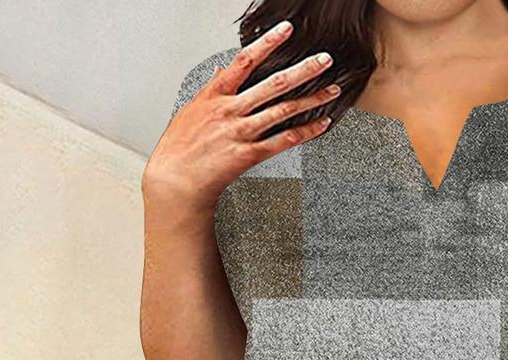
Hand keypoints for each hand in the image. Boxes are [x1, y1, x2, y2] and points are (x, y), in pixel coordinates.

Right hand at [143, 20, 339, 213]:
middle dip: (303, 70)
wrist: (176, 180)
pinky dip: (306, 132)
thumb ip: (210, 90)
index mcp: (215, 95)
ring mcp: (242, 132)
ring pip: (283, 110)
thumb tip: (220, 70)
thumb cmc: (181, 147)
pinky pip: (284, 140)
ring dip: (311, 100)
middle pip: (273, 84)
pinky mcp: (250, 155)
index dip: (267, 43)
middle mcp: (231, 110)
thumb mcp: (191, 110)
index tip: (286, 31)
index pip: (245, 61)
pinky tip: (321, 124)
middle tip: (324, 60)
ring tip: (331, 90)